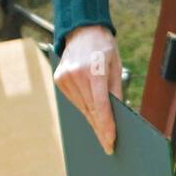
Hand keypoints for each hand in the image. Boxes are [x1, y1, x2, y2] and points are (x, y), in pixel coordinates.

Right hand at [54, 24, 121, 154]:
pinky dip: (84, 108)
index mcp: (94, 70)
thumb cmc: (104, 47)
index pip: (101, 105)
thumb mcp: (116, 66)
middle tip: (109, 146)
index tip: (110, 141)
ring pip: (82, 107)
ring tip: (103, 135)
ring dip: (93, 120)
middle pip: (91, 110)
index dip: (106, 125)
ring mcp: (65, 77)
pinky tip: (92, 115)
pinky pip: (75, 100)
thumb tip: (116, 115)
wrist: (82, 29)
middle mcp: (77, 74)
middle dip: (101, 129)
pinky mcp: (59, 79)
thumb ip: (116, 90)